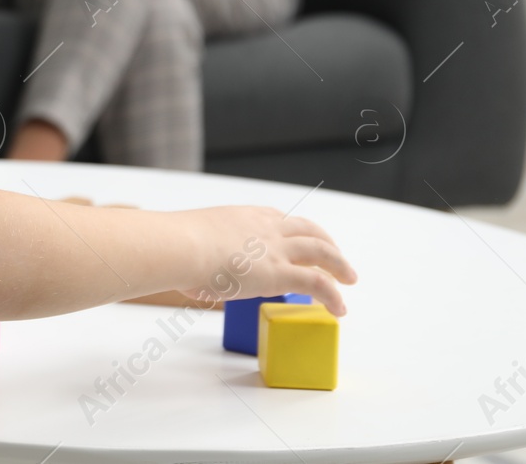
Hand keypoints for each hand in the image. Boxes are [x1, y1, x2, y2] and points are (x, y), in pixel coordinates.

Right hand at [178, 205, 357, 316]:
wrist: (181, 247)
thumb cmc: (175, 245)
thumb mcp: (191, 241)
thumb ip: (199, 254)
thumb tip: (189, 273)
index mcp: (244, 217)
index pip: (279, 219)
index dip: (294, 230)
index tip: (298, 238)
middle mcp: (266, 228)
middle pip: (308, 230)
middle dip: (326, 243)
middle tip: (335, 257)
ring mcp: (276, 249)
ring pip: (322, 251)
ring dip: (339, 265)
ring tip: (349, 279)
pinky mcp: (281, 273)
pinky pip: (318, 284)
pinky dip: (333, 295)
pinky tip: (339, 309)